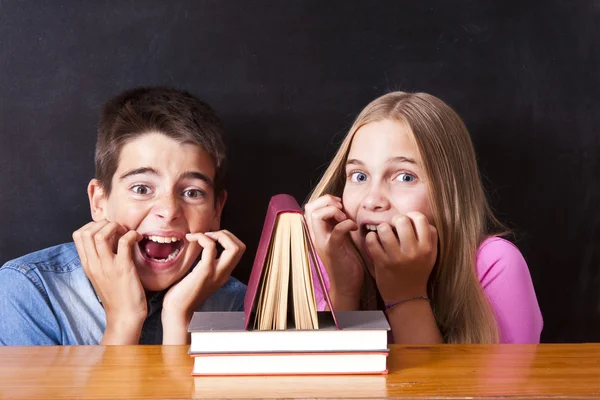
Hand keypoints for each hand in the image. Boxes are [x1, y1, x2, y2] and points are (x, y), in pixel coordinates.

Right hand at [72, 220, 145, 343]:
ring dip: (116, 226)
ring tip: (126, 232)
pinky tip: (137, 238)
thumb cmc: (117, 295)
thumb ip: (101, 258)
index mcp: (87, 264)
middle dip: (103, 223)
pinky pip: (123, 242)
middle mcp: (94, 264)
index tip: (108, 229)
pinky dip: (131, 234)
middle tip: (118, 229)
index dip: (93, 225)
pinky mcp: (123, 269)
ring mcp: (107, 266)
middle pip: (85, 232)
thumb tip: (109, 239)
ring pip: (100, 234)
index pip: (78, 235)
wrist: (125, 316)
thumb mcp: (102, 274)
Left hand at [161, 230, 244, 343]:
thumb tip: (201, 249)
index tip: (210, 237)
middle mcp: (223, 273)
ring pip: (233, 247)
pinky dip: (202, 237)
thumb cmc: (183, 294)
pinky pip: (210, 247)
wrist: (177, 311)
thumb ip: (206, 264)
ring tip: (201, 235)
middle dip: (226, 233)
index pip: (238, 250)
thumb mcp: (200, 276)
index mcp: (223, 273)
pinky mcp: (205, 272)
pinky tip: (191, 238)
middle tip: (208, 234)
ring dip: (217, 234)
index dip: (228, 238)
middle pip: (240, 247)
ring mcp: (216, 272)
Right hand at [304, 195, 363, 309]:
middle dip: (327, 202)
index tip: (340, 206)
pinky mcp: (333, 250)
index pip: (311, 207)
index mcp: (317, 232)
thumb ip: (337, 224)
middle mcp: (316, 235)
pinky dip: (346, 224)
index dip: (324, 200)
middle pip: (310, 208)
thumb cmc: (346, 261)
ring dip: (333, 211)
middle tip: (341, 209)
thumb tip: (343, 209)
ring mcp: (323, 242)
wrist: (346, 285)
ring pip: (317, 216)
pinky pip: (336, 231)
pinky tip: (353, 227)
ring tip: (345, 218)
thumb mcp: (340, 238)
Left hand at [365, 212, 437, 302]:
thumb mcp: (430, 256)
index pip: (420, 219)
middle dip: (395, 220)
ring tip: (383, 234)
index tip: (407, 220)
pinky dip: (370, 238)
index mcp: (427, 248)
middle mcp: (413, 252)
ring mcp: (397, 258)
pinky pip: (372, 241)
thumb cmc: (418, 273)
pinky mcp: (382, 263)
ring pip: (384, 228)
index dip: (411, 215)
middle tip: (393, 227)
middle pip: (402, 220)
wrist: (407, 298)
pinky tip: (374, 241)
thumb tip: (420, 219)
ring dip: (381, 228)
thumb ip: (430, 237)